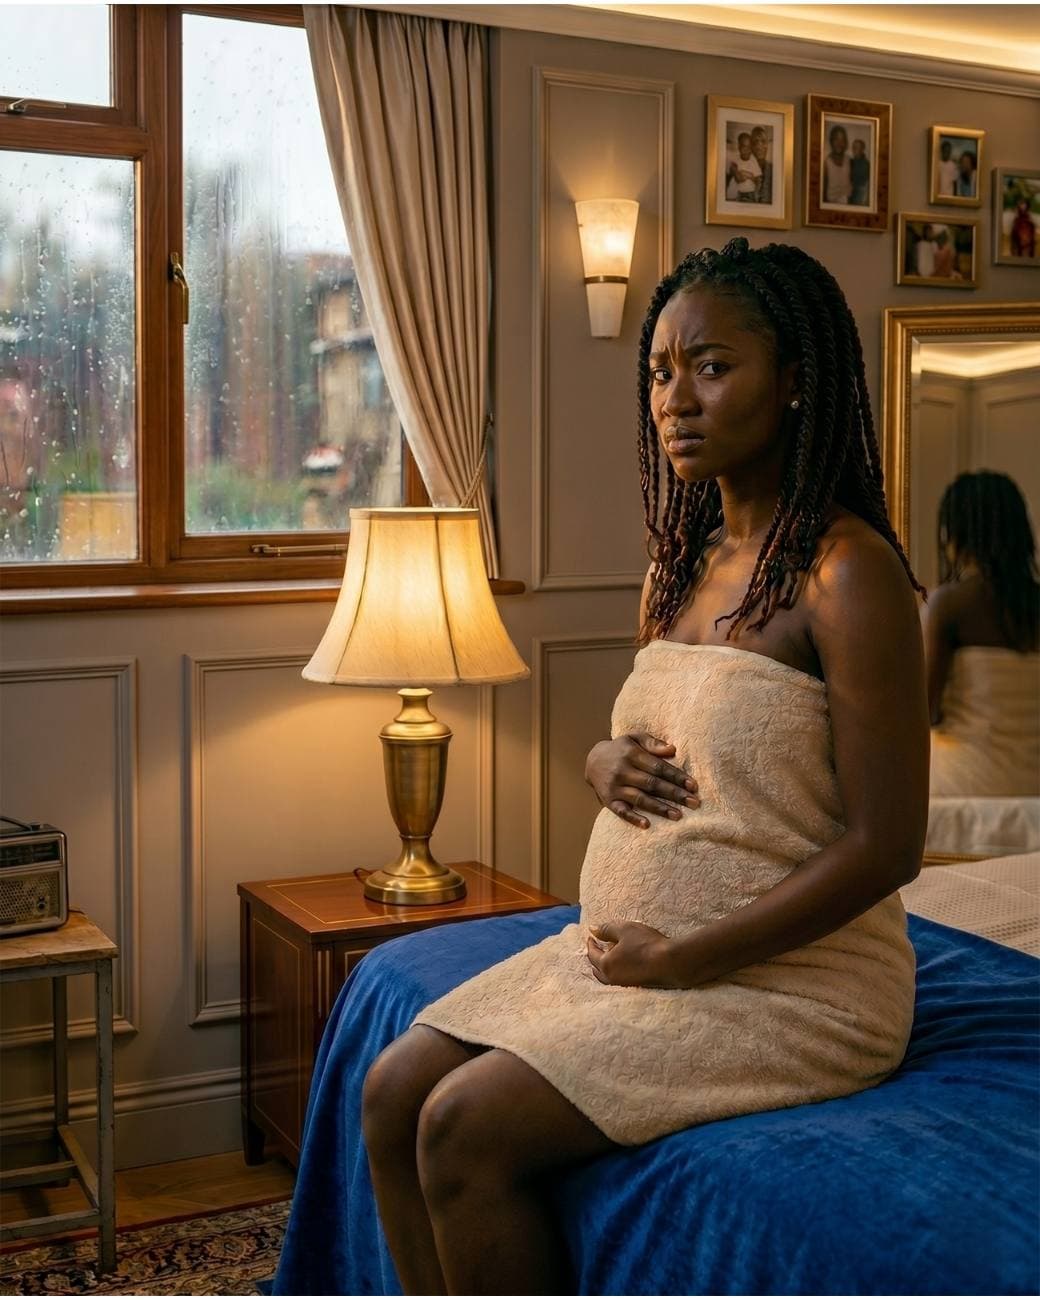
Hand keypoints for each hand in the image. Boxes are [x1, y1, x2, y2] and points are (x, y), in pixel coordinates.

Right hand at [584, 733, 698, 828]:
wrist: (592, 760)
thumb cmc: (621, 749)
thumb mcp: (634, 738)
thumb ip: (652, 743)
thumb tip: (672, 749)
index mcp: (631, 754)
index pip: (658, 767)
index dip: (676, 777)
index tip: (693, 786)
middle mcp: (622, 770)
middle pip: (652, 784)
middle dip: (675, 794)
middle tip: (694, 803)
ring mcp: (614, 787)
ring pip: (640, 799)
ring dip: (660, 808)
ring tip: (678, 815)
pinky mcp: (608, 800)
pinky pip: (621, 811)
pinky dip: (633, 818)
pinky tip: (647, 824)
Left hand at [586, 921, 684, 987]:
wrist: (671, 963)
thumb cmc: (646, 944)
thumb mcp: (624, 930)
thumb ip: (606, 929)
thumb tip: (592, 929)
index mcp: (606, 964)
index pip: (592, 954)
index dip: (591, 944)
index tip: (592, 937)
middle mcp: (612, 978)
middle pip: (597, 969)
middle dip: (595, 958)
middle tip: (597, 948)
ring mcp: (624, 985)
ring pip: (607, 978)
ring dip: (604, 968)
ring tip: (608, 958)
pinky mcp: (636, 988)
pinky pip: (619, 981)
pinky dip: (616, 973)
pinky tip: (624, 967)